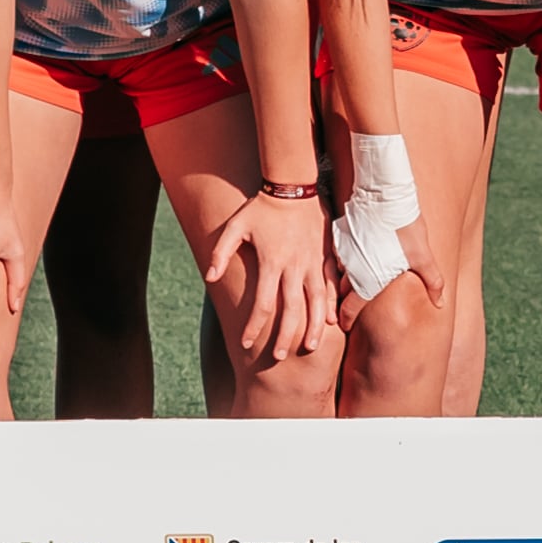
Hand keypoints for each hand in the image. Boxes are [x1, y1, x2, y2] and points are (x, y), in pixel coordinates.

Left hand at [203, 190, 336, 368]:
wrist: (293, 186)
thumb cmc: (261, 208)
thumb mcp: (235, 226)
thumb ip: (221, 253)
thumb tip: (209, 279)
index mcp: (272, 262)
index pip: (263, 304)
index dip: (254, 326)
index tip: (246, 342)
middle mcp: (295, 267)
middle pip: (292, 310)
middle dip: (285, 336)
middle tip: (278, 356)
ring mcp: (313, 263)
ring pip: (317, 302)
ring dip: (313, 327)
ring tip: (309, 348)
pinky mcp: (326, 257)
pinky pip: (330, 286)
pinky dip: (331, 306)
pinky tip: (331, 323)